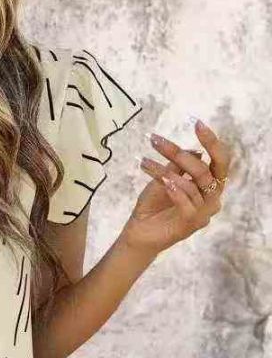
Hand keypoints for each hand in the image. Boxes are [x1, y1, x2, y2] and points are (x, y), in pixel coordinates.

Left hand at [121, 117, 232, 255]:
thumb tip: (196, 151)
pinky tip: (164, 181)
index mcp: (209, 186)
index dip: (211, 142)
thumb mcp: (163, 179)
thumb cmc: (152, 206)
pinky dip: (176, 190)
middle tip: (158, 142)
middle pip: (206, 170)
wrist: (137, 233)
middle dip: (182, 154)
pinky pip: (189, 203)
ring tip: (146, 163)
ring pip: (193, 184)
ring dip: (168, 171)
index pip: (219, 161)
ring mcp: (204, 213)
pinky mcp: (192, 224)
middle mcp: (211, 199)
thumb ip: (179, 167)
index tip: (196, 123)